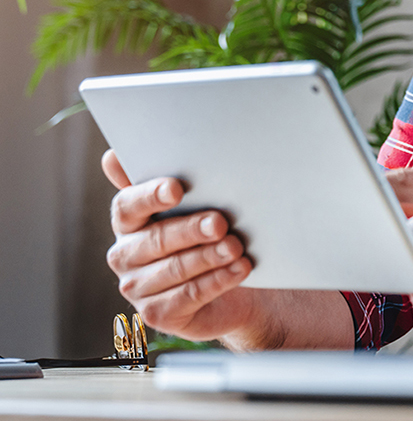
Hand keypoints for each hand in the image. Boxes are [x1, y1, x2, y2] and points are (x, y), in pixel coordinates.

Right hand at [101, 149, 266, 344]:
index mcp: (128, 222)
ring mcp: (138, 288)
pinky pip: (189, 296)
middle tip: (221, 222)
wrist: (231, 282)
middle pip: (157, 239)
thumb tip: (114, 156)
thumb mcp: (191, 204)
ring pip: (175, 269)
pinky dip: (218, 281)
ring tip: (236, 246)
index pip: (128, 206)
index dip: (151, 196)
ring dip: (209, 257)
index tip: (177, 188)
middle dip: (192, 229)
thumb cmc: (206, 234)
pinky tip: (240, 268)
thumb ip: (158, 180)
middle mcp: (126, 255)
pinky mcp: (158, 315)